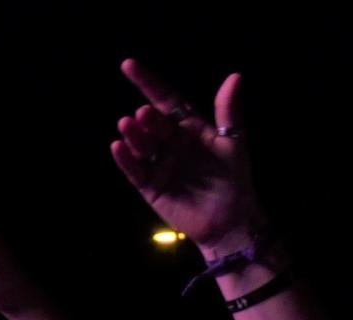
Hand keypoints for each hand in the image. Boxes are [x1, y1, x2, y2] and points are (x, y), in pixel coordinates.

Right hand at [111, 61, 260, 255]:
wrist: (231, 222)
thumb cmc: (234, 180)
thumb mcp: (233, 142)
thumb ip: (228, 111)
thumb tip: (235, 76)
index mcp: (188, 128)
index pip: (166, 100)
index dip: (148, 83)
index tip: (129, 65)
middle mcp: (170, 143)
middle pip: (153, 124)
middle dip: (146, 118)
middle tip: (144, 114)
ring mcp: (159, 165)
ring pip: (141, 145)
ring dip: (133, 135)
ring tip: (127, 125)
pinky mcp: (151, 187)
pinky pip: (135, 171)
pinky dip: (126, 159)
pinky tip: (118, 147)